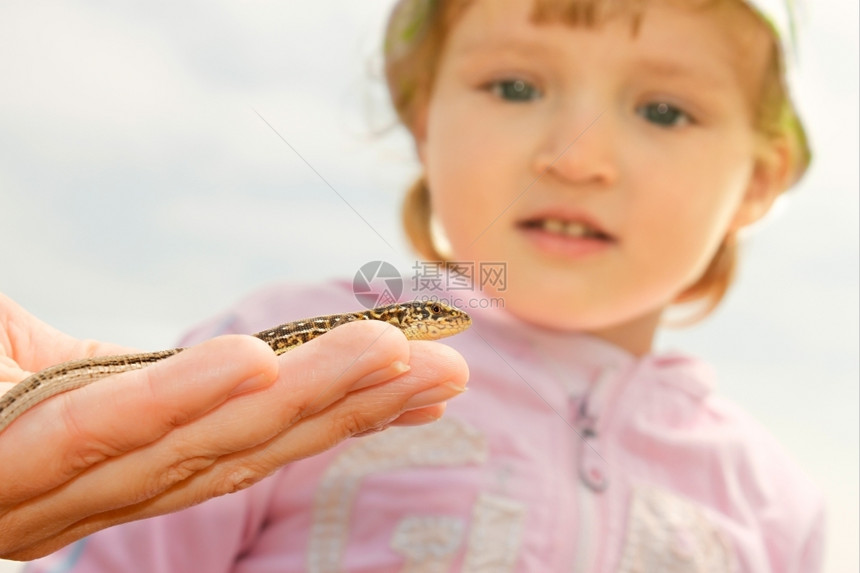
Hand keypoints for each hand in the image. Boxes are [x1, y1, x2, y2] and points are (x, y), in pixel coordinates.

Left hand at [0, 293, 468, 559]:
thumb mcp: (38, 371)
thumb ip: (110, 367)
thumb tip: (197, 348)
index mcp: (128, 465)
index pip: (259, 438)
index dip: (351, 413)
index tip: (430, 377)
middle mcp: (110, 492)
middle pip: (253, 448)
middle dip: (360, 410)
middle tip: (446, 367)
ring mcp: (56, 493)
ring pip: (204, 447)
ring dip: (308, 403)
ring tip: (393, 357)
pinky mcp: (4, 472)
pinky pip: (99, 436)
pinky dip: (182, 403)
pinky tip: (258, 364)